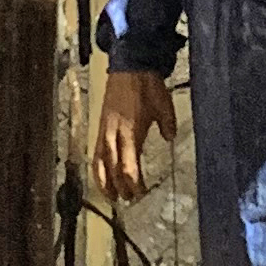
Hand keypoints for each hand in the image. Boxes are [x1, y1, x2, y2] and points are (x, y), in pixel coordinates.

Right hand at [92, 66, 177, 200]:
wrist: (129, 65)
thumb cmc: (147, 85)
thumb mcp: (164, 105)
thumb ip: (167, 124)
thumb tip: (169, 138)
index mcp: (130, 132)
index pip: (128, 167)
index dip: (133, 184)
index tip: (140, 193)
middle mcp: (113, 135)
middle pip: (112, 169)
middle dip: (119, 187)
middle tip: (127, 200)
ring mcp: (104, 130)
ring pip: (99, 163)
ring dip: (103, 182)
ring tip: (110, 196)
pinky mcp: (100, 126)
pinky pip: (96, 152)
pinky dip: (98, 167)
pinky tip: (101, 175)